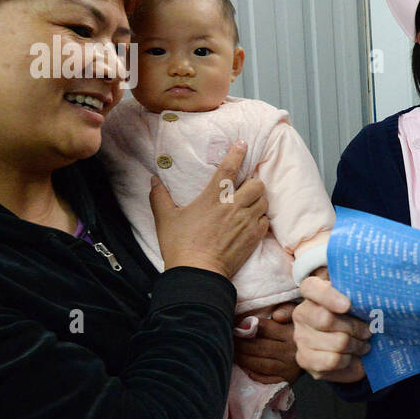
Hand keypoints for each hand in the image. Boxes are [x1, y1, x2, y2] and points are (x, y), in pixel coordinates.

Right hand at [150, 142, 268, 277]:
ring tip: (249, 204)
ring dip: (258, 200)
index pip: (229, 168)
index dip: (237, 153)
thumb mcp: (165, 218)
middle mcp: (233, 206)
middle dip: (253, 183)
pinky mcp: (254, 238)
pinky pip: (265, 221)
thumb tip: (154, 180)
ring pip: (264, 201)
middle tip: (244, 188)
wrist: (198, 273)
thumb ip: (159, 196)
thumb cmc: (180, 245)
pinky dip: (261, 219)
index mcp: (213, 197)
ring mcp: (246, 222)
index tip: (242, 144)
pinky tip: (251, 222)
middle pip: (257, 184)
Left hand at [235, 304, 303, 384]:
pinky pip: (268, 379)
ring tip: (231, 352)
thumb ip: (288, 309)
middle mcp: (291, 351)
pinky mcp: (289, 379)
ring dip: (243, 359)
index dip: (247, 326)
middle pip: (259, 347)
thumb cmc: (305, 328)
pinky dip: (254, 374)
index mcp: (292, 333)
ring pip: (261, 364)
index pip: (265, 328)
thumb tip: (276, 315)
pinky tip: (245, 368)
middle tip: (228, 338)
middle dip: (240, 343)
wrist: (324, 349)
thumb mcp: (300, 313)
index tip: (234, 324)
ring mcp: (290, 367)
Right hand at [292, 266, 371, 382]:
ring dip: (357, 345)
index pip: (311, 288)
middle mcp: (302, 313)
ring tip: (362, 344)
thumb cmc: (356, 319)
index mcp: (312, 292)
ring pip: (336, 342)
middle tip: (368, 331)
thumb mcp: (358, 303)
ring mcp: (301, 337)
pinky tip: (352, 356)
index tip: (347, 305)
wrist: (350, 348)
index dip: (328, 296)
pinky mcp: (305, 359)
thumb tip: (372, 300)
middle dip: (355, 327)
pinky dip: (348, 360)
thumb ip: (360, 297)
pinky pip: (332, 360)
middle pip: (327, 319)